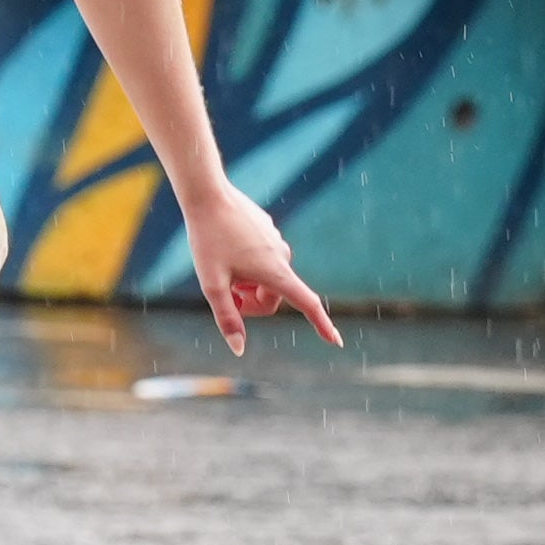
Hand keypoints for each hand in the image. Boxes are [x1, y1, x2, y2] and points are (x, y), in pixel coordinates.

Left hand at [184, 185, 343, 357]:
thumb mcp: (212, 284)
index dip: (322, 325)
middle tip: (225, 291)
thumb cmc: (207, 240)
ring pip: (265, 279)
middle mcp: (282, 257)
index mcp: (275, 272)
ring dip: (246, 283)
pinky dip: (245, 265)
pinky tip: (226, 247)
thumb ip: (227, 318)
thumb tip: (240, 349)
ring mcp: (276, 243)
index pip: (307, 304)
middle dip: (250, 303)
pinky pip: (260, 260)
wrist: (208, 195)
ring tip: (223, 267)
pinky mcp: (268, 232)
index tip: (337, 341)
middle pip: (272, 299)